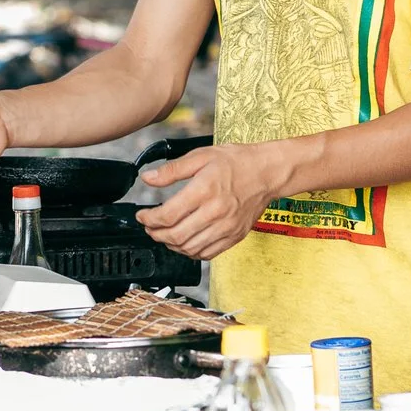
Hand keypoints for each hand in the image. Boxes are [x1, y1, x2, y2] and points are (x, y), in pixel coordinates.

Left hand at [136, 142, 292, 261]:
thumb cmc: (237, 162)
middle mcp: (216, 213)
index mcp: (205, 190)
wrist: (268, 172)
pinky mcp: (235, 236)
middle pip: (176, 236)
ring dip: (171, 245)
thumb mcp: (201, 156)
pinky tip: (184, 242)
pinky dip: (191, 252)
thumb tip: (148, 178)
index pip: (168, 215)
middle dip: (156, 234)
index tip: (142, 216)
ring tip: (164, 235)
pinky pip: (207, 254)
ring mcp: (227, 227)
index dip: (149, 219)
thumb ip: (172, 170)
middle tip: (150, 228)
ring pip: (190, 248)